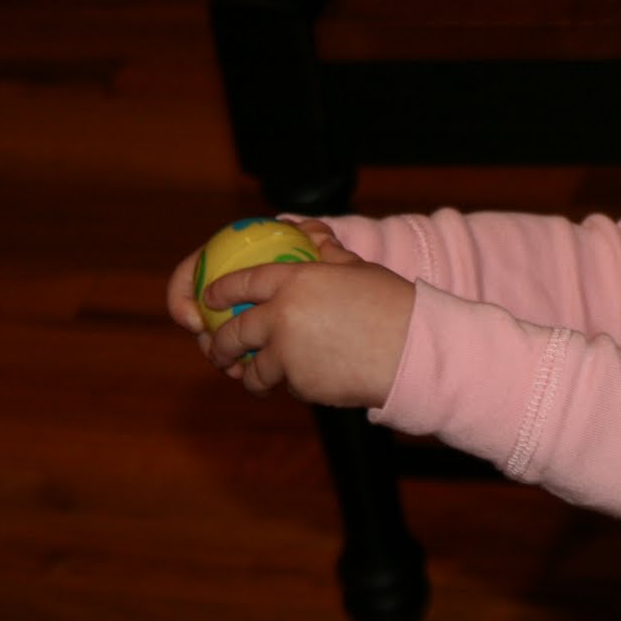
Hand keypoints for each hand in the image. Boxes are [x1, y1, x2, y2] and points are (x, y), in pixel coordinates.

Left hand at [170, 219, 415, 406]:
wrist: (411, 349)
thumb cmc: (391, 304)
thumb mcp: (357, 270)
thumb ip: (328, 256)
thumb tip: (315, 236)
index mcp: (295, 280)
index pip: (243, 282)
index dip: (220, 291)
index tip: (209, 299)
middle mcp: (283, 316)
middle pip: (233, 334)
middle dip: (218, 346)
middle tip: (217, 350)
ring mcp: (289, 354)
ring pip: (255, 370)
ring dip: (251, 376)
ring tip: (254, 380)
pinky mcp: (301, 384)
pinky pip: (288, 385)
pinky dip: (294, 383)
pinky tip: (311, 378)